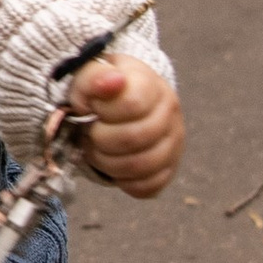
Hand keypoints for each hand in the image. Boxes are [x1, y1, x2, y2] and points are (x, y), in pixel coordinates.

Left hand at [72, 55, 182, 200]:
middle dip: (99, 139)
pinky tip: (113, 164)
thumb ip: (94, 76)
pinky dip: (122, 181)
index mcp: (151, 85)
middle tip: (89, 132)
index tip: (92, 106)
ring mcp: (173, 143)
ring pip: (139, 166)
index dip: (103, 110)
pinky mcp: (169, 169)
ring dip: (107, 162)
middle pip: (133, 138)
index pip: (131, 103)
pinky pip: (146, 187)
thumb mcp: (91, 74)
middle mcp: (169, 113)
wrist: (124, 101)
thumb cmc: (104, 89)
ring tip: (97, 149)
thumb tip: (112, 82)